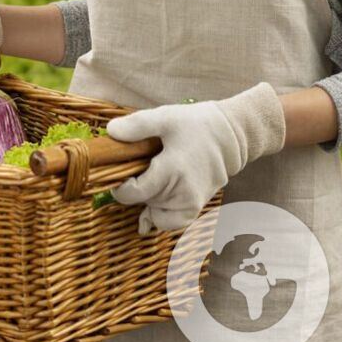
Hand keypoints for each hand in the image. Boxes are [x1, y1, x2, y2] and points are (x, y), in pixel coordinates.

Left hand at [107, 83, 285, 234]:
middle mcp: (182, 192)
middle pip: (144, 202)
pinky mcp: (197, 208)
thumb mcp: (165, 118)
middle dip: (136, 190)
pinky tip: (158, 199)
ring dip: (148, 202)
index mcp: (171, 170)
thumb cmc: (196, 125)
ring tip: (153, 181)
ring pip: (155, 215)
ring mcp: (191, 203)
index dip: (121, 188)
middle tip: (140, 170)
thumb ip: (137, 125)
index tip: (121, 174)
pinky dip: (161, 215)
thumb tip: (110, 131)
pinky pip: (171, 223)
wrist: (231, 137)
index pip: (134, 194)